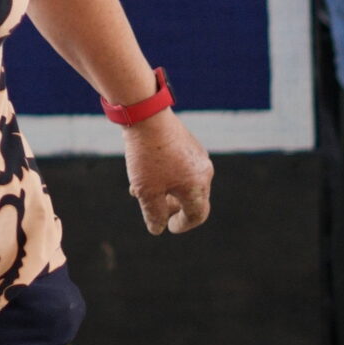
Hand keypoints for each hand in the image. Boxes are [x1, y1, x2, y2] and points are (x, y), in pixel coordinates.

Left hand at [123, 109, 211, 235]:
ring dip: (165, 190)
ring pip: (185, 181)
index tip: (168, 227)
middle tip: (153, 208)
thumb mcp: (146, 190)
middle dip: (173, 207)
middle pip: (193, 198)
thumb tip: (158, 229)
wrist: (146, 115)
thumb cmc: (146, 156)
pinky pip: (182, 166)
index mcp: (198, 186)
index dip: (182, 224)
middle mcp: (204, 171)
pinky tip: (144, 171)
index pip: (197, 215)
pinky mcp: (189, 144)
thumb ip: (154, 213)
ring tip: (139, 189)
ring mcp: (198, 156)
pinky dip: (167, 175)